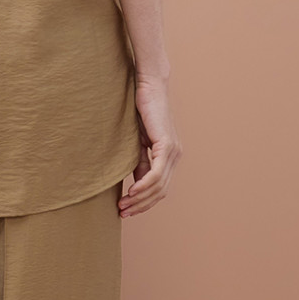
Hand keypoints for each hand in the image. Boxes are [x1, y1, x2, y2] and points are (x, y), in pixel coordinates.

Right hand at [119, 73, 180, 217]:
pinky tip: (131, 192)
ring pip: (159, 186)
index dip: (144, 203)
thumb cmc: (142, 110)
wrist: (149, 87)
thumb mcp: (138, 142)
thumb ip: (140, 162)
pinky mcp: (167, 145)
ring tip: (123, 205)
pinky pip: (156, 174)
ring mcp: (173, 151)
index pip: (161, 189)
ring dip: (140, 199)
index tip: (127, 210)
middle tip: (122, 212)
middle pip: (161, 192)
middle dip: (141, 205)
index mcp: (170, 157)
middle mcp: (176, 156)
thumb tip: (136, 184)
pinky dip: (144, 186)